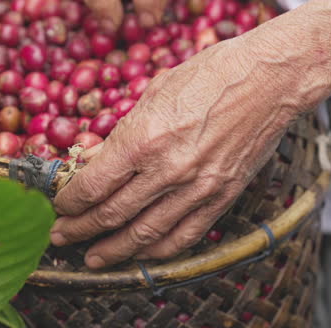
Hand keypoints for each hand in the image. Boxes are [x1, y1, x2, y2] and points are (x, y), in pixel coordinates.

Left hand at [50, 13, 330, 268]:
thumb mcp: (156, 91)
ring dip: (113, 249)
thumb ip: (125, 130)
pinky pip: (184, 235)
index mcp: (144, 137)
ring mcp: (197, 187)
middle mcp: (167, 168)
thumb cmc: (213, 72)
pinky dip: (158, 250)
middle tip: (62, 237)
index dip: (70, 202)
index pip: (93, 185)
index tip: (60, 206)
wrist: (270, 79)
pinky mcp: (222, 196)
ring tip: (93, 257)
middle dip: (80, 229)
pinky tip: (140, 254)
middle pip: (111, 213)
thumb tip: (97, 158)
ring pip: (144, 233)